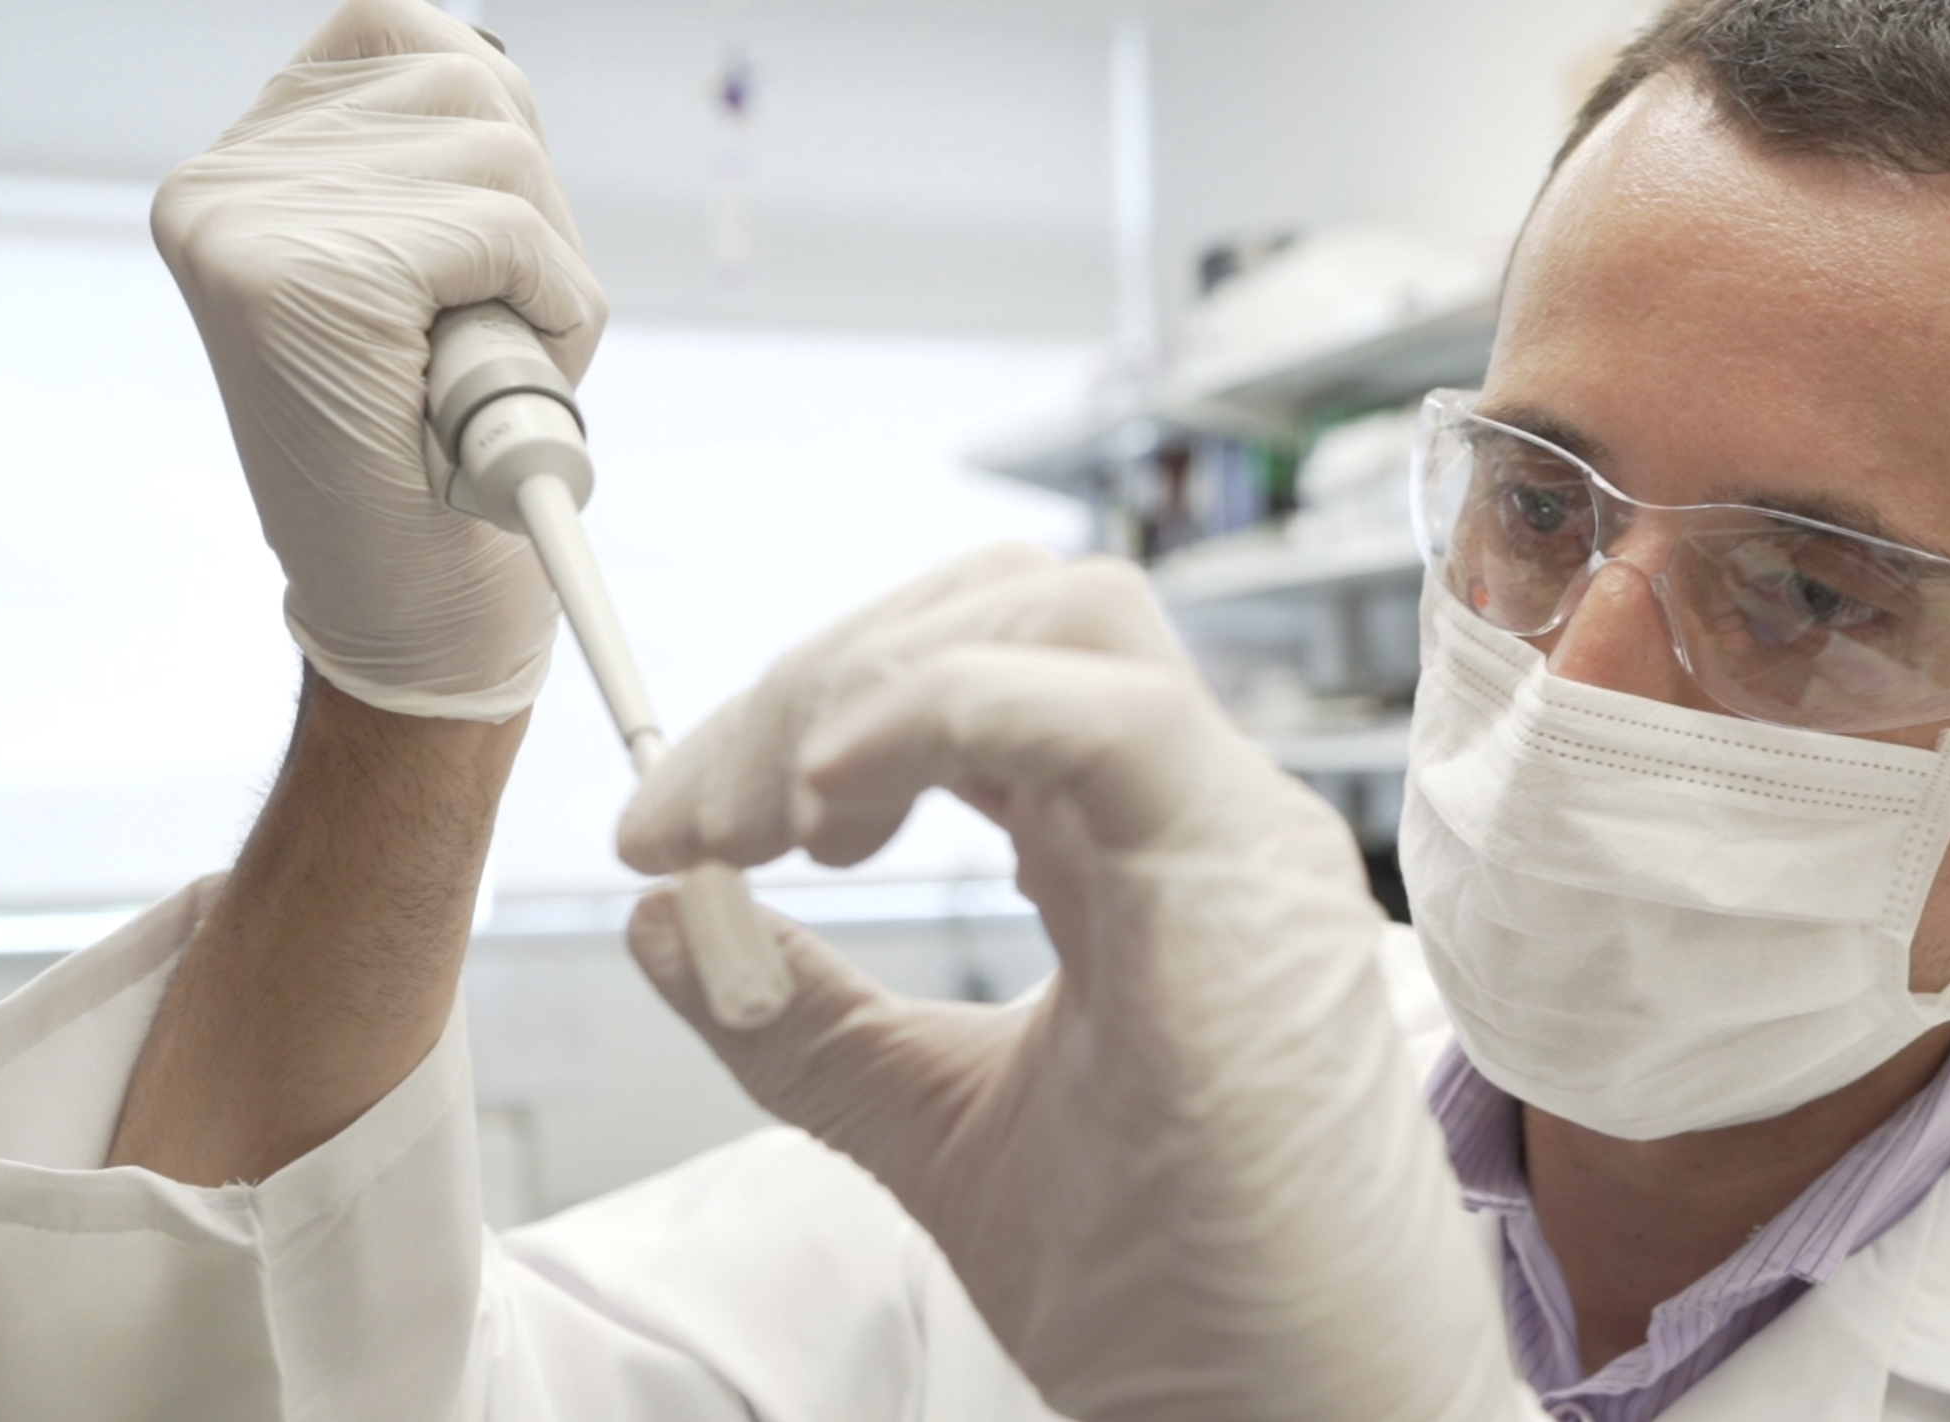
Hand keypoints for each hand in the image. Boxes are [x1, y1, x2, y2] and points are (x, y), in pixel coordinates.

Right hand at [154, 0, 605, 719]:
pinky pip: (509, 228)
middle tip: (494, 337)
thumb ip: (432, 163)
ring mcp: (250, 223)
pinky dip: (549, 304)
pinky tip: (494, 383)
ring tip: (483, 367)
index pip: (403, 31)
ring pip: (504, 152)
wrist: (416, 617)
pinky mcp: (304, 278)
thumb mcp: (429, 277)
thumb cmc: (439, 456)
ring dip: (546, 269)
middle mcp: (224, 180)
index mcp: (239, 170)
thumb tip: (490, 76)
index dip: (496, 140)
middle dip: (534, 212)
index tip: (483, 257)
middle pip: (472, 85)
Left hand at [618, 546, 1535, 1421]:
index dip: (811, 709)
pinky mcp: (1249, 874)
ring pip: (1060, 615)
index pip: (975, 676)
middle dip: (821, 674)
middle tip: (692, 814)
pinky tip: (830, 802)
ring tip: (771, 818)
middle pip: (1007, 609)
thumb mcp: (935, 1125)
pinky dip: (944, 712)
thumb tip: (661, 921)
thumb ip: (812, 1023)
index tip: (673, 827)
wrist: (1288, 1416)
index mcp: (1134, 850)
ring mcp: (1233, 829)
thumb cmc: (1169, 1293)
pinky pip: (1102, 708)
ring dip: (869, 681)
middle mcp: (1194, 812)